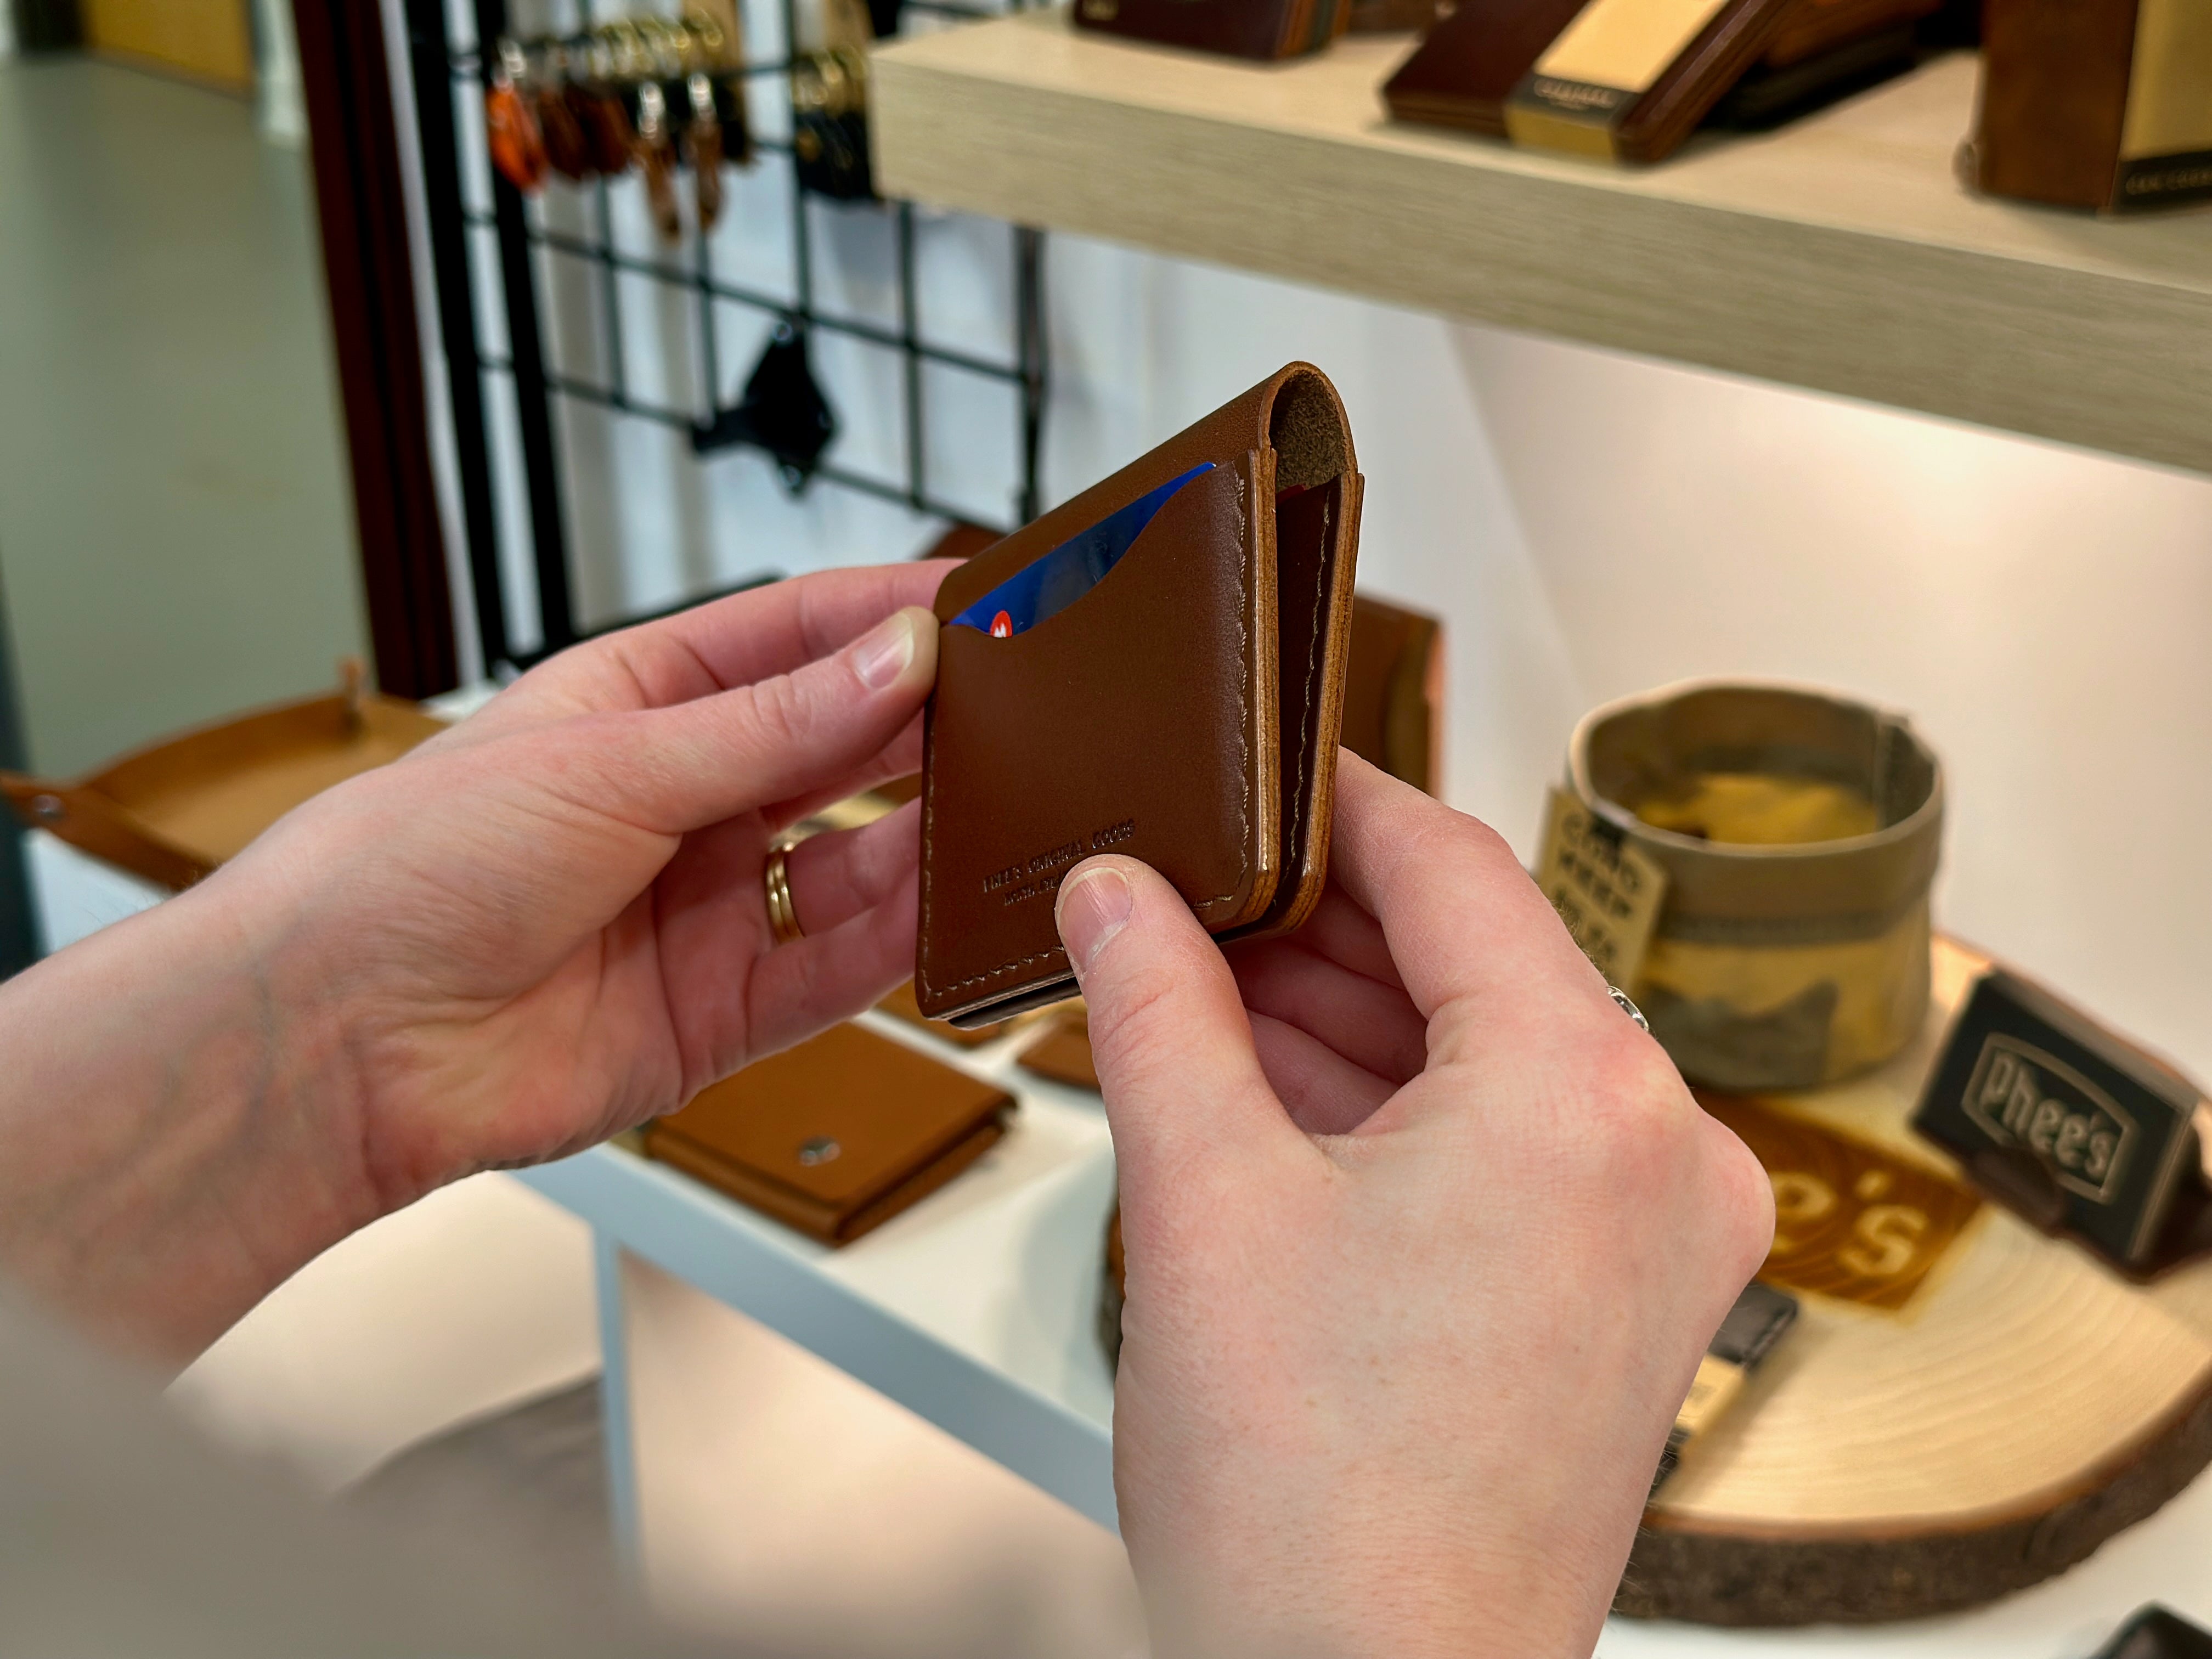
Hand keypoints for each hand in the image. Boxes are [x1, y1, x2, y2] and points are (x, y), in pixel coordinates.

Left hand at [0, 563, 945, 1357]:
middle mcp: (685, 802)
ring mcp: (709, 907)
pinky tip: (949, 908)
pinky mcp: (724, 1010)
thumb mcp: (611, 761)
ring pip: (856, 863)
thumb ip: (773, 726)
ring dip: (926, 836)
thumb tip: (898, 658)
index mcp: (640, 704)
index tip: (975, 603)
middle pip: (839, 749)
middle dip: (926, 726)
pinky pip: (839, 968)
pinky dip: (900, 942)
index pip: (791, 639)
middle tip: (1019, 705)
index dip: (884, 618)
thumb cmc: (414, 866)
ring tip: (1002, 805)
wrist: (336, 1038)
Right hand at [1053, 755, 1772, 1658]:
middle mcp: (1662, 1152)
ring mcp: (1660, 1235)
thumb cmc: (1316, 1505)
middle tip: (1196, 890)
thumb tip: (1116, 889)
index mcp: (1585, 1095)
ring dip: (1352, 1021)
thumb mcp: (1200, 1201)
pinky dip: (1401, 1112)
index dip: (1335, 803)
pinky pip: (1510, 1146)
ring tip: (1210, 990)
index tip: (1260, 772)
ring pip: (1488, 1057)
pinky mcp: (1625, 1299)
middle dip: (1322, 927)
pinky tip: (1280, 1093)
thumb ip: (1155, 1004)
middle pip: (1476, 961)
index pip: (1450, 867)